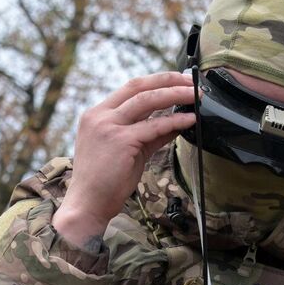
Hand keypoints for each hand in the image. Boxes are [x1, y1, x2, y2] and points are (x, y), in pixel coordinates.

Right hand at [54, 72, 195, 246]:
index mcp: (97, 114)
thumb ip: (149, 134)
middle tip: (191, 81)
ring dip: (175, 95)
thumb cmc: (105, 182)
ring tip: (196, 96)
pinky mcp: (121, 141)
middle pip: (138, 87)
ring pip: (147, 100)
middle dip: (168, 80)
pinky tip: (189, 119)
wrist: (87, 205)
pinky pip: (154, 126)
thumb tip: (174, 122)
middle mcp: (100, 116)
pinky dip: (174, 121)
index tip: (177, 79)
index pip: (130, 88)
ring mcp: (108, 127)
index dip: (156, 81)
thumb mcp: (128, 150)